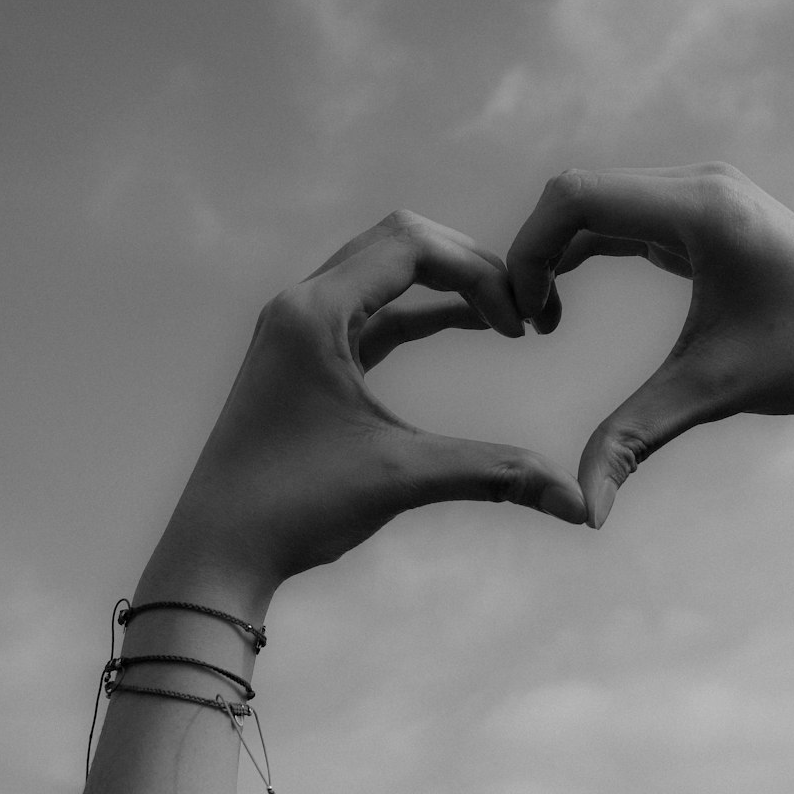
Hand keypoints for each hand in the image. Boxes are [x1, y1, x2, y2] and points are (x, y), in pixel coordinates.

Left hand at [159, 211, 586, 601]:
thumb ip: (495, 475)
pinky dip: (419, 313)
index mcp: (314, 313)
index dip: (479, 271)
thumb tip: (578, 503)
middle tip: (521, 307)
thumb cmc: (294, 509)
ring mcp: (295, 329)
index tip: (521, 323)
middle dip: (467, 265)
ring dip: (443, 285)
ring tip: (505, 316)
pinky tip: (465, 326)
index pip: (410, 244)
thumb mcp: (401, 479)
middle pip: (397, 241)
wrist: (216, 551)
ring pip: (382, 272)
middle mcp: (299, 305)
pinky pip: (370, 312)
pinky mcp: (301, 357)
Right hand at [507, 163, 793, 528]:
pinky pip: (621, 217)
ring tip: (543, 320)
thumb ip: (636, 439)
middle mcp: (697, 184)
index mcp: (700, 209)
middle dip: (535, 254)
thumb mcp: (715, 392)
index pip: (575, 196)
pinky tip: (566, 305)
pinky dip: (584, 252)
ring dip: (556, 253)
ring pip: (594, 202)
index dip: (528, 251)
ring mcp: (700, 193)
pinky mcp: (702, 212)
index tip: (524, 319)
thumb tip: (585, 511)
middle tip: (525, 325)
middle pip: (576, 193)